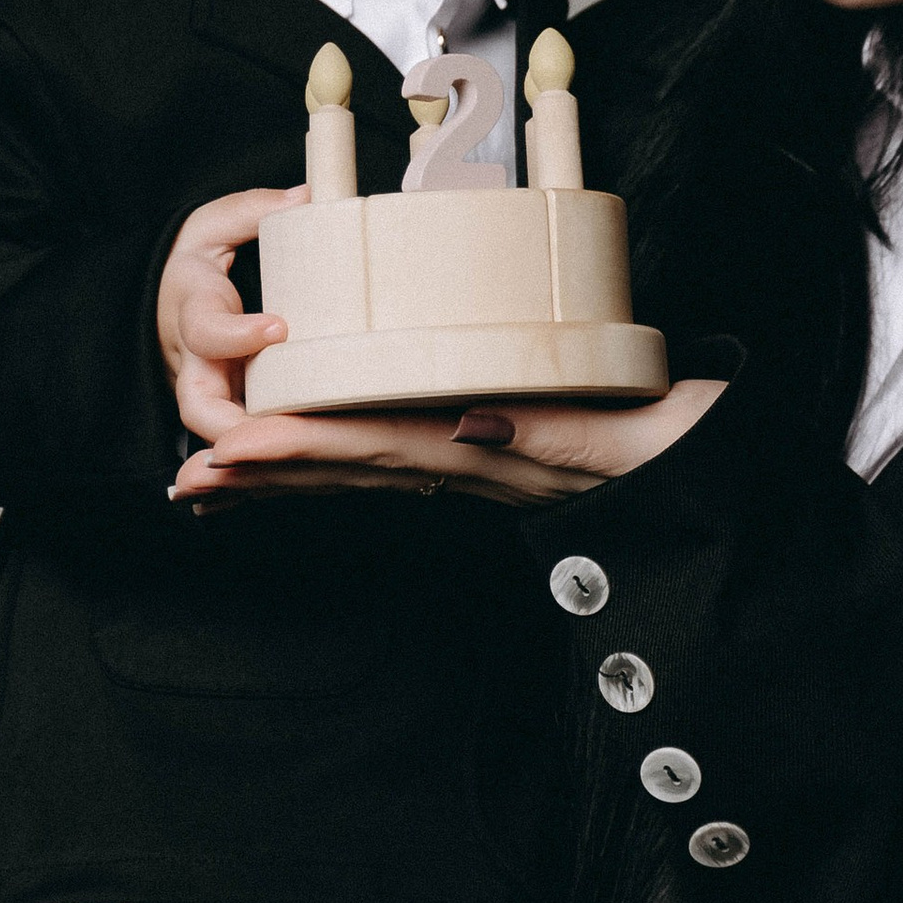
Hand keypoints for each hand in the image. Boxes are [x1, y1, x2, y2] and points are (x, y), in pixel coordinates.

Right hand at [157, 187, 307, 443]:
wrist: (166, 299)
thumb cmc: (195, 262)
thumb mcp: (212, 224)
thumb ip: (253, 211)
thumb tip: (308, 197)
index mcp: (192, 309)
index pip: (205, 329)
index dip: (237, 335)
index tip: (279, 329)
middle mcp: (195, 360)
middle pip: (198, 406)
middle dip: (232, 428)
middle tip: (282, 432)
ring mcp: (211, 390)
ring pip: (220, 434)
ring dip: (255, 450)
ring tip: (309, 453)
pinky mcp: (227, 408)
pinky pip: (241, 441)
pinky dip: (264, 459)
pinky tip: (310, 465)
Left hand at [166, 377, 727, 509]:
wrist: (714, 476)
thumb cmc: (680, 441)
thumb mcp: (632, 433)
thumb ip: (554, 429)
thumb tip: (469, 418)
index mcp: (497, 454)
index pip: (382, 446)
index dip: (306, 445)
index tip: (239, 444)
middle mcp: (472, 468)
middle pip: (352, 469)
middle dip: (268, 472)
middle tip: (188, 478)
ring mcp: (476, 469)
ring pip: (363, 474)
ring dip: (287, 480)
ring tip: (211, 484)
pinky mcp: (484, 462)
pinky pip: (394, 467)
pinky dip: (335, 467)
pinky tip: (292, 472)